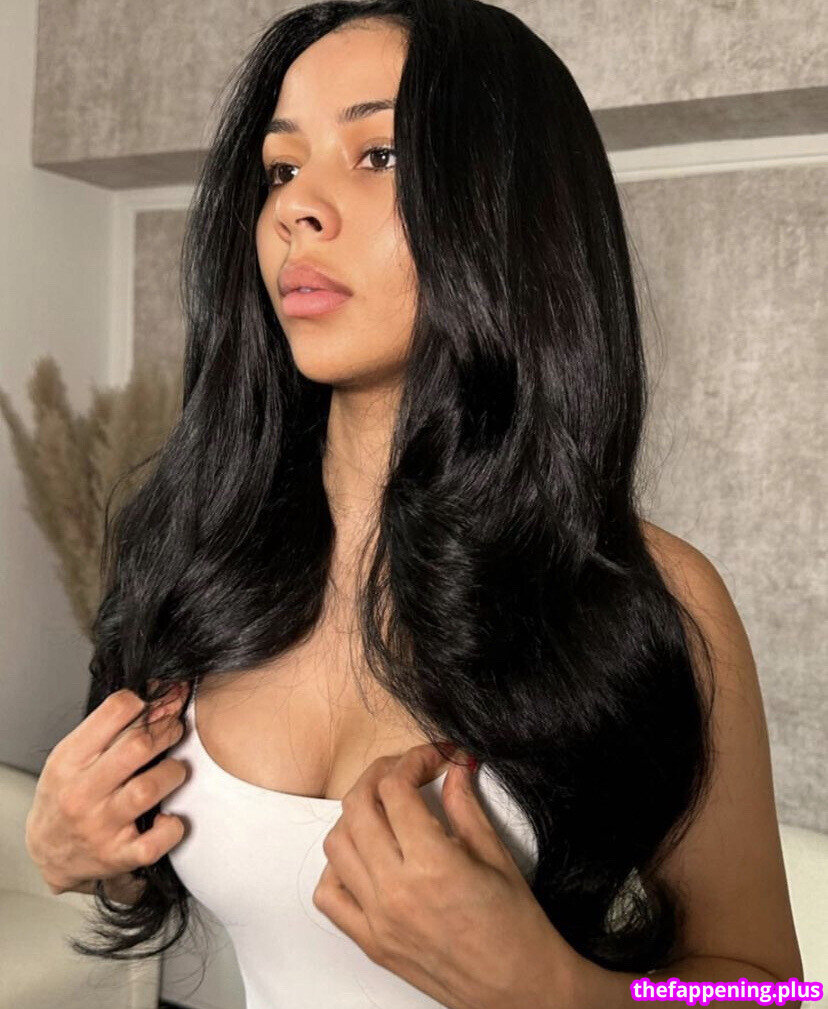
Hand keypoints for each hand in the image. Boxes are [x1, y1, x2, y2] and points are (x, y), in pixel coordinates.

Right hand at [25, 682, 188, 895]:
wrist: (47, 851)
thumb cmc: (67, 793)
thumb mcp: (73, 755)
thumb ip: (111, 727)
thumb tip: (159, 695)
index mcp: (70, 759)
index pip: (116, 710)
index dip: (149, 701)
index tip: (161, 703)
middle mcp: (82, 792)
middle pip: (138, 746)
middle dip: (167, 731)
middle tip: (174, 731)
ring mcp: (100, 826)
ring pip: (150, 788)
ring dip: (173, 773)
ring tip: (172, 771)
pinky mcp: (118, 856)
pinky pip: (157, 840)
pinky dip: (172, 827)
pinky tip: (168, 817)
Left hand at [312, 742, 579, 1008]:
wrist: (519, 990)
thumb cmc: (517, 929)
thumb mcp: (496, 856)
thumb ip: (465, 805)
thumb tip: (453, 767)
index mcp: (432, 865)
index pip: (396, 789)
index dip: (413, 760)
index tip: (431, 757)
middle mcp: (395, 891)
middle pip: (357, 807)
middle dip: (380, 775)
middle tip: (405, 770)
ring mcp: (377, 919)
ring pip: (336, 845)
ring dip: (355, 816)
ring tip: (385, 809)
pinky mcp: (371, 942)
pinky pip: (329, 895)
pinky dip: (337, 867)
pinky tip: (365, 857)